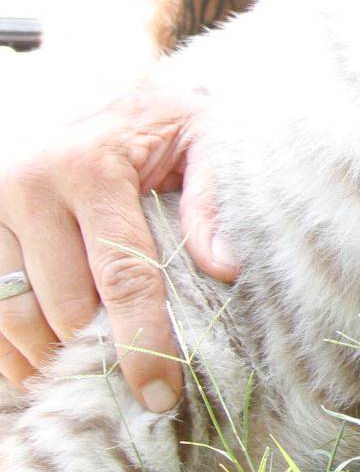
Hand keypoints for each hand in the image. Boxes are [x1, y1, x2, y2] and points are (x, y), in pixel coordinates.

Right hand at [0, 62, 225, 410]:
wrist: (108, 79)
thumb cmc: (165, 115)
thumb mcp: (206, 136)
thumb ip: (213, 200)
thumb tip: (225, 269)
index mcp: (92, 165)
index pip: (122, 274)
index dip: (141, 341)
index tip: (160, 392)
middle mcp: (31, 184)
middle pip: (63, 304)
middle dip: (95, 351)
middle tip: (128, 384)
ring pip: (13, 313)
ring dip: (46, 356)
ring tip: (83, 377)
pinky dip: (8, 345)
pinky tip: (37, 363)